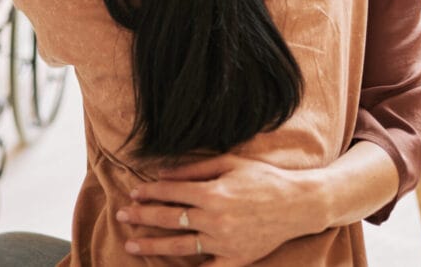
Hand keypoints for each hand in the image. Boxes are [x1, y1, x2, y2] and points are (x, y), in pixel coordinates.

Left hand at [118, 154, 324, 265]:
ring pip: (180, 245)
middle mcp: (215, 219)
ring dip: (152, 244)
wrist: (300, 204)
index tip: (133, 193)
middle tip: (121, 216)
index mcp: (212, 192)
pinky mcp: (237, 259)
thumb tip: (161, 172)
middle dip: (141, 217)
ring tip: (131, 243)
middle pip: (169, 219)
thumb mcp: (228, 163)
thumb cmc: (264, 178)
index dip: (149, 192)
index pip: (170, 192)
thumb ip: (193, 169)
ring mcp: (225, 242)